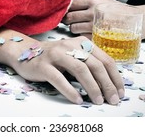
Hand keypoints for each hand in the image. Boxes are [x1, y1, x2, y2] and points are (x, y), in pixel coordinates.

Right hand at [10, 36, 124, 104]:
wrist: (25, 52)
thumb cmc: (54, 58)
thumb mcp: (74, 55)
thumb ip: (90, 64)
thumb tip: (110, 84)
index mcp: (82, 43)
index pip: (105, 59)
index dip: (115, 77)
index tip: (120, 92)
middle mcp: (70, 45)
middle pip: (95, 64)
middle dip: (107, 84)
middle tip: (112, 100)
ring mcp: (56, 54)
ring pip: (80, 70)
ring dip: (92, 87)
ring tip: (97, 101)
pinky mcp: (43, 65)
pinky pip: (59, 78)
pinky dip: (70, 90)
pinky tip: (78, 100)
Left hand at [62, 0, 117, 37]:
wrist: (138, 21)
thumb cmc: (121, 11)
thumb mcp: (104, 0)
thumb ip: (89, 2)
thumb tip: (73, 5)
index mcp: (93, 1)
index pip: (71, 4)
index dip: (65, 9)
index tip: (64, 11)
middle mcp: (93, 13)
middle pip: (69, 17)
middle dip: (67, 20)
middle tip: (68, 21)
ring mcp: (95, 26)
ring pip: (73, 29)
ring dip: (74, 29)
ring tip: (80, 27)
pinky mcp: (98, 37)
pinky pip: (82, 37)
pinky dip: (82, 37)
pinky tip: (87, 34)